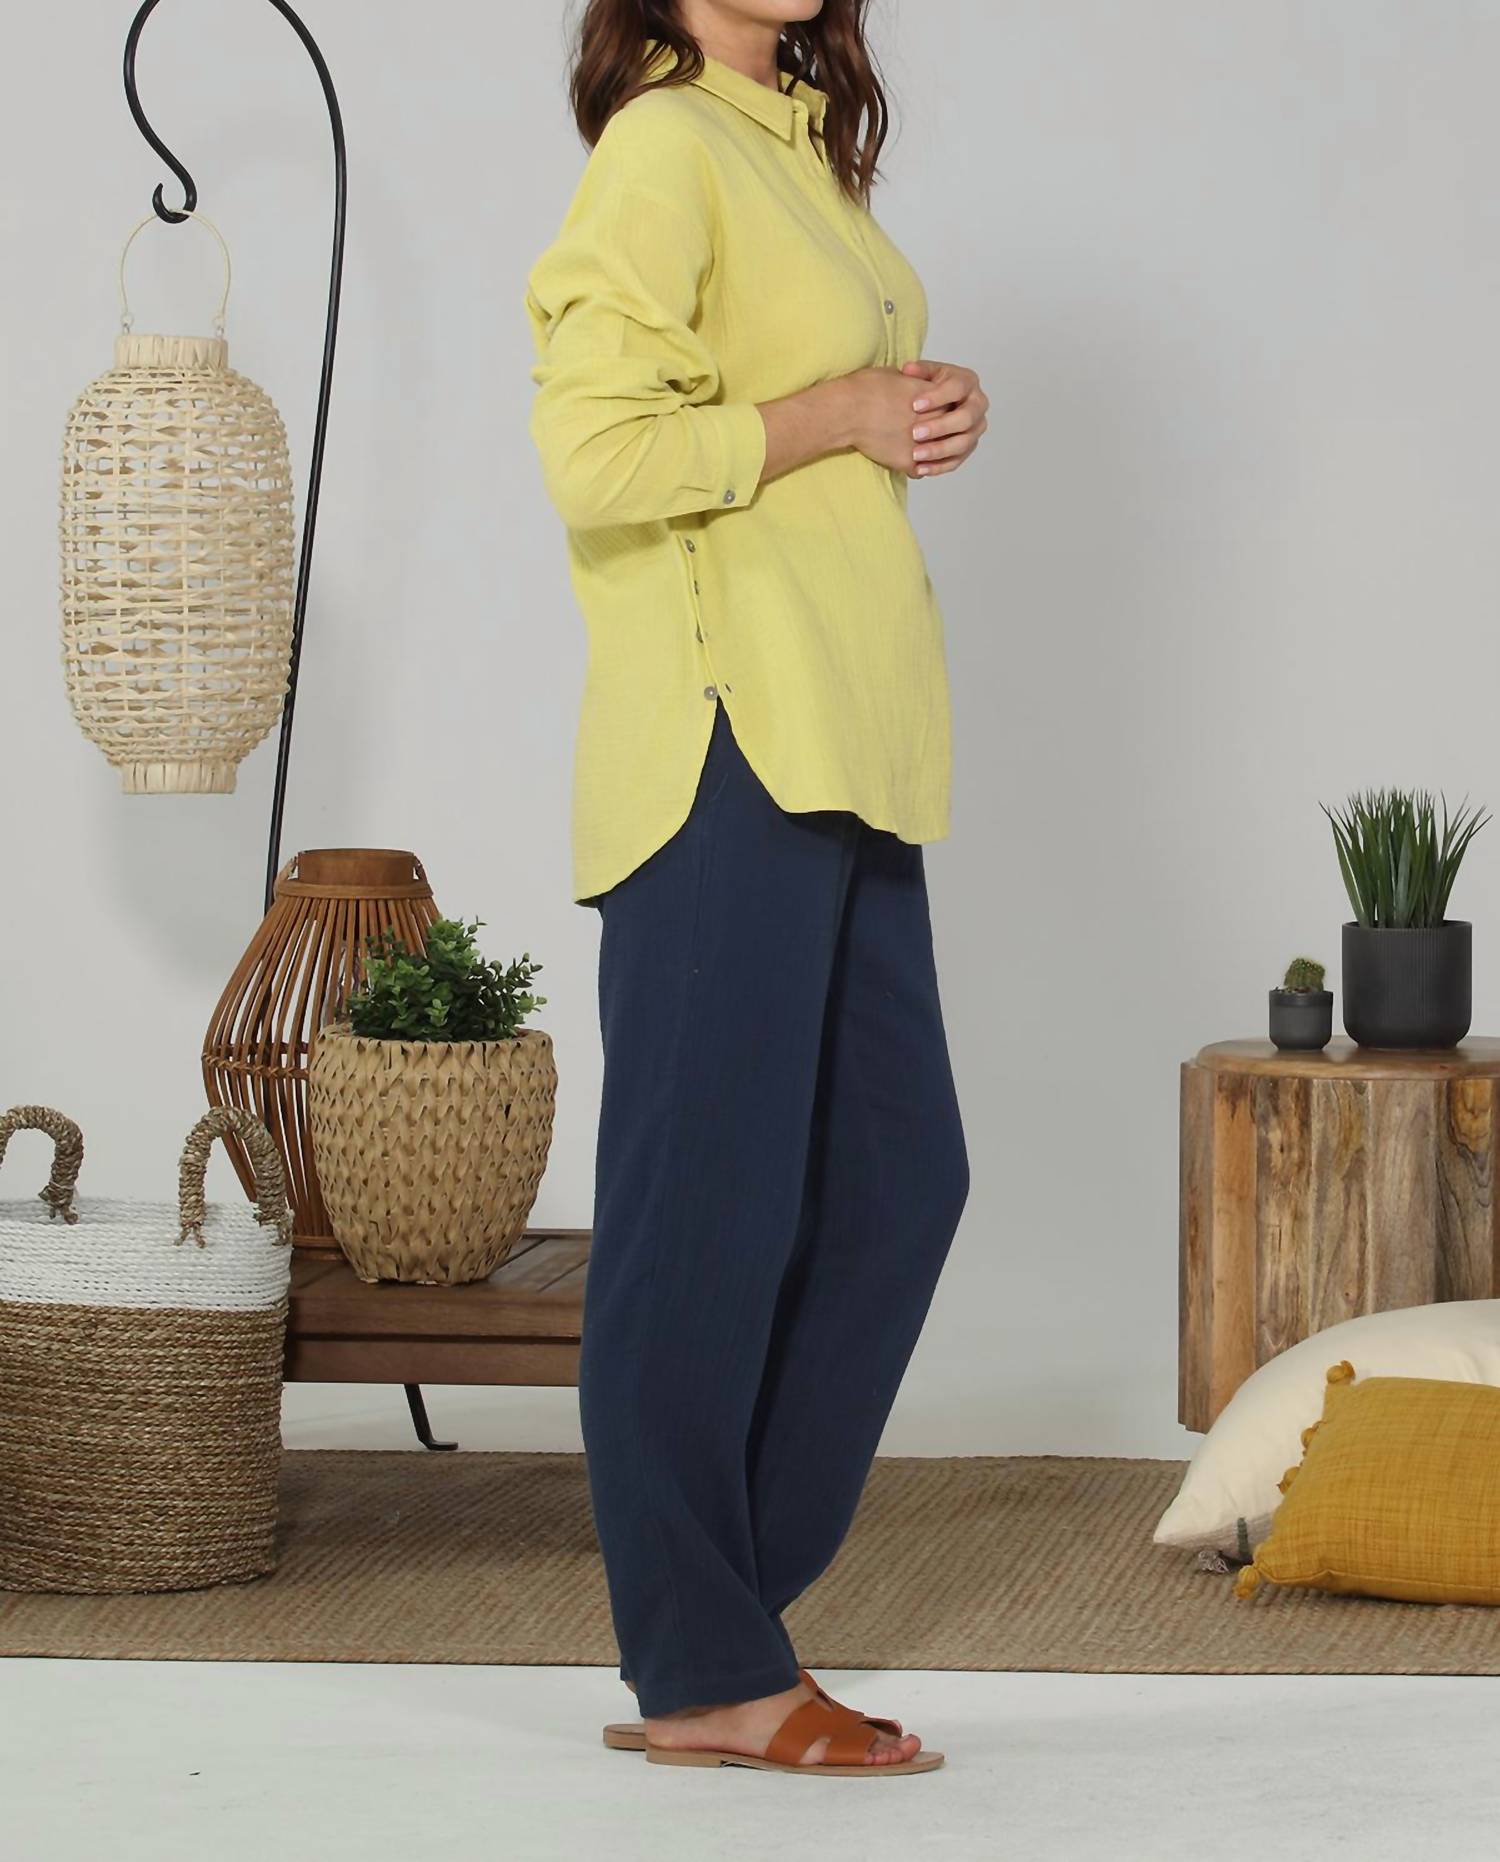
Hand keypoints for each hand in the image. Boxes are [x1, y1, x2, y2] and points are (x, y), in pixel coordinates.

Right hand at [838, 367, 938, 472]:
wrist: (847, 410)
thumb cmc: (866, 387)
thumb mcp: (896, 375)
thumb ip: (913, 383)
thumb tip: (914, 384)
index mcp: (932, 398)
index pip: (950, 408)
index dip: (943, 411)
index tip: (937, 414)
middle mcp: (931, 422)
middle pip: (947, 431)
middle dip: (941, 433)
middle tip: (933, 436)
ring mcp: (921, 443)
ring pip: (936, 455)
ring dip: (931, 455)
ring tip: (923, 454)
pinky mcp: (907, 461)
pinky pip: (920, 471)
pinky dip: (916, 470)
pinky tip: (913, 467)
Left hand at [901, 359, 987, 477]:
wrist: (936, 403)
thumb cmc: (929, 385)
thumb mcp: (925, 373)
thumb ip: (918, 371)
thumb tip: (908, 369)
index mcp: (968, 382)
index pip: (957, 389)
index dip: (937, 397)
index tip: (914, 405)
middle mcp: (978, 405)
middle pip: (966, 418)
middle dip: (940, 427)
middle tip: (915, 433)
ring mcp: (975, 429)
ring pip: (963, 443)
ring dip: (939, 450)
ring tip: (915, 454)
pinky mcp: (968, 447)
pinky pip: (956, 460)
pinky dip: (938, 467)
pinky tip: (919, 469)